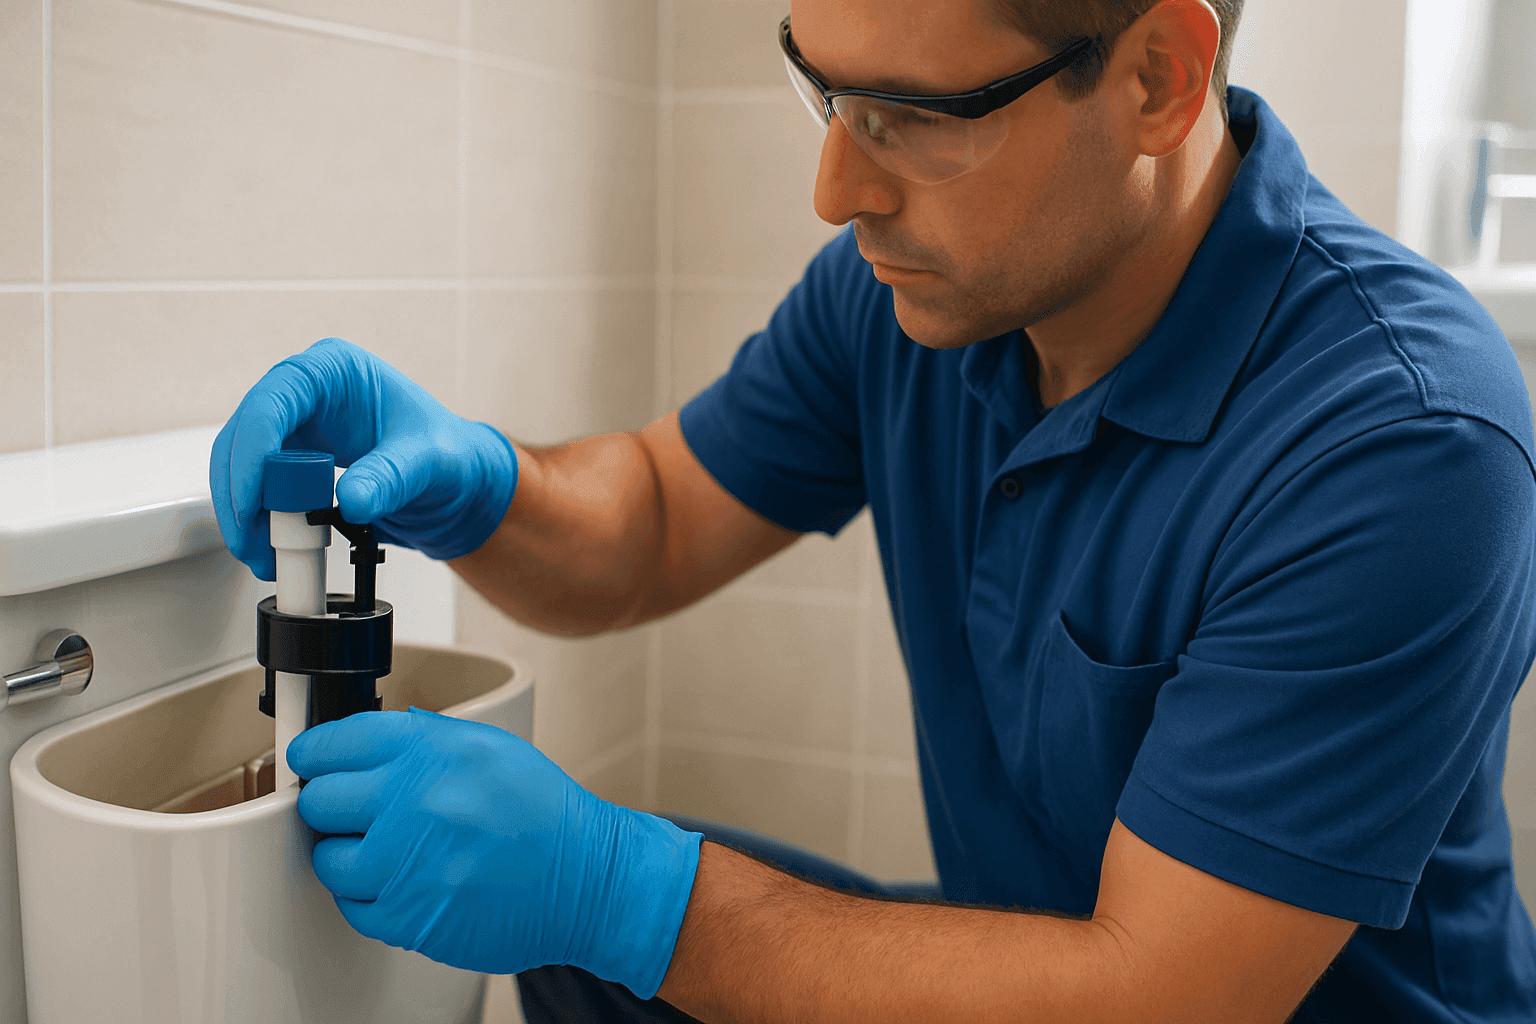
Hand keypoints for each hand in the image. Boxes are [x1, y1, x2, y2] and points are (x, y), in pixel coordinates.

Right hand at [209, 338, 518, 579]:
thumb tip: (353, 500)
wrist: (456, 483)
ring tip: (266, 559)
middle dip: (241, 494)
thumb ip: (393, 477)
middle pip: (245, 435)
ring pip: (241, 466)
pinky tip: (274, 551)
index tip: (253, 501)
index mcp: (336, 371)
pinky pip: (257, 490)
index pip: (275, 401)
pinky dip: (258, 522)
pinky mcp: (290, 459)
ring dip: (244, 515)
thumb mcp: (431, 463)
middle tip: (254, 545)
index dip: (253, 451)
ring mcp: (294, 425)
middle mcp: (307, 392)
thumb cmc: (449, 454)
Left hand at [287, 708, 703, 998]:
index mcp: (433, 751)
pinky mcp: (409, 916)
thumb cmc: (542, 814)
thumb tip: (357, 746)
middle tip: (353, 812)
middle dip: (332, 805)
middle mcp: (415, 801)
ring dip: (347, 855)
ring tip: (384, 852)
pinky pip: (352, 905)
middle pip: (320, 800)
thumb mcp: (488, 748)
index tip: (311, 763)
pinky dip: (370, 897)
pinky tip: (404, 883)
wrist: (586, 879)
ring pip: (327, 857)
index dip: (315, 754)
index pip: (336, 743)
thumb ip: (421, 740)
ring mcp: (408, 863)